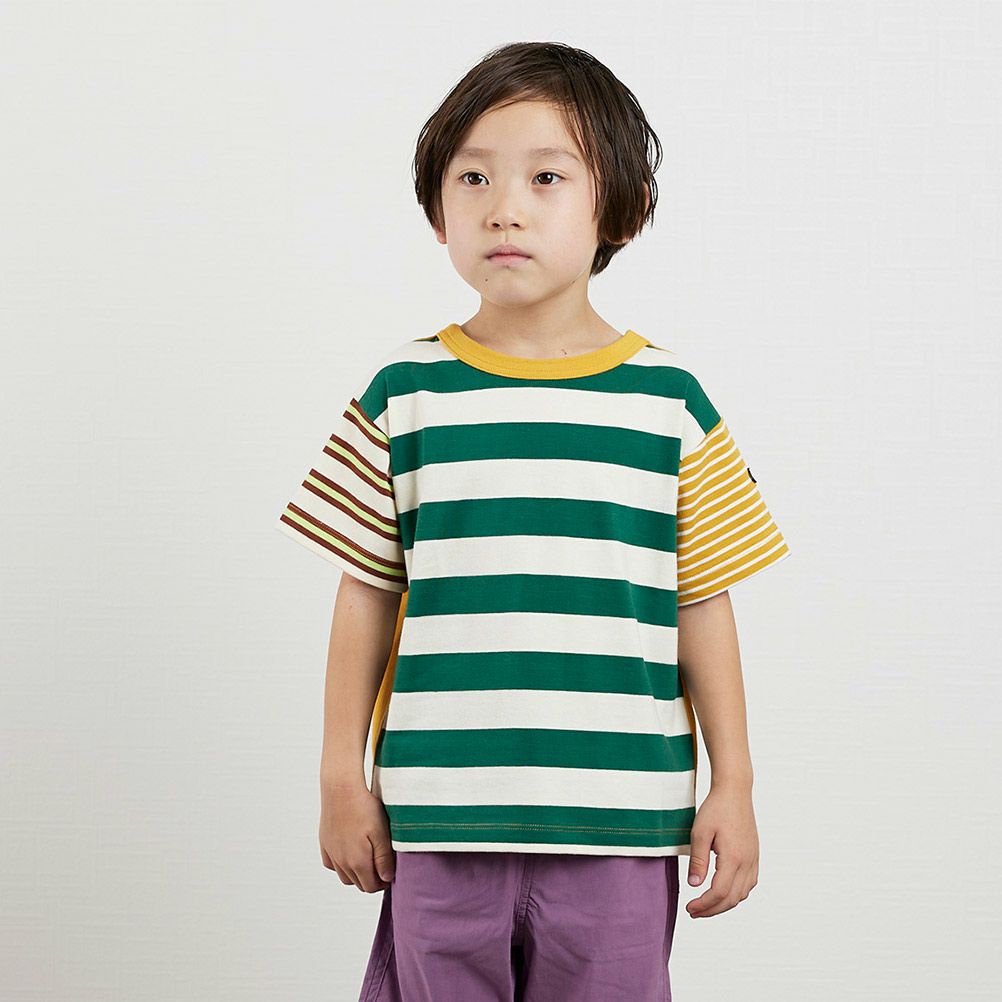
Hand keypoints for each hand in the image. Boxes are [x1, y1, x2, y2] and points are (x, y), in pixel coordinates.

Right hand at [319, 783, 395, 892]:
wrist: (341, 788)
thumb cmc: (364, 807)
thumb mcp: (382, 833)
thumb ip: (384, 859)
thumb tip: (386, 878)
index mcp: (357, 862)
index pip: (371, 887)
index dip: (383, 883)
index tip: (390, 873)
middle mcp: (342, 862)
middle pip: (359, 884)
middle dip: (372, 879)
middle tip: (382, 866)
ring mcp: (331, 853)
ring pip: (345, 877)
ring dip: (357, 874)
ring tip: (369, 859)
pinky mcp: (325, 844)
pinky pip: (332, 865)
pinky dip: (342, 865)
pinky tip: (351, 853)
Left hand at [685, 784, 758, 917]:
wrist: (734, 792)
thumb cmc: (715, 809)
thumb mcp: (699, 832)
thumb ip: (698, 860)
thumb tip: (694, 885)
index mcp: (733, 858)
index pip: (719, 892)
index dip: (704, 905)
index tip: (689, 908)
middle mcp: (747, 862)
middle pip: (732, 898)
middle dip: (712, 910)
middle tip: (693, 912)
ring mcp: (753, 859)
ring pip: (742, 894)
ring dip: (724, 904)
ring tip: (705, 905)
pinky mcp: (754, 856)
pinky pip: (748, 884)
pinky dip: (736, 894)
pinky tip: (723, 892)